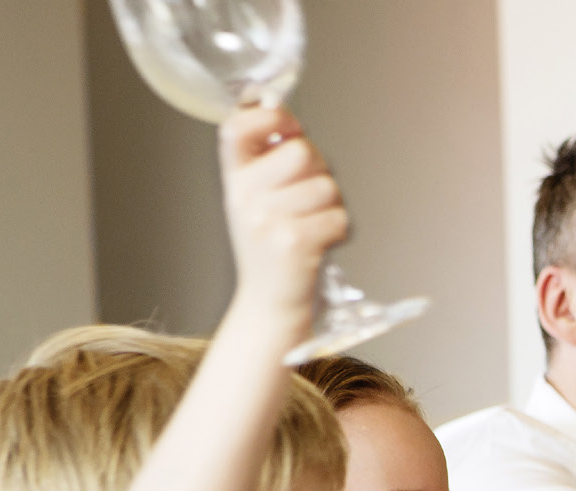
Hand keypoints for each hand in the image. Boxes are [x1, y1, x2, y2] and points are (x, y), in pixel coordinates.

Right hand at [219, 105, 345, 329]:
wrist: (270, 301)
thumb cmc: (271, 245)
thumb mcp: (255, 196)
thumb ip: (265, 154)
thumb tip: (276, 105)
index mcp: (235, 178)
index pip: (238, 126)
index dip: (272, 117)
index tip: (290, 127)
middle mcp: (245, 196)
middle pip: (301, 151)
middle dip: (320, 168)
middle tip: (311, 195)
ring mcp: (267, 221)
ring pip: (326, 185)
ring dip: (333, 203)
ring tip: (314, 222)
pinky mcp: (294, 243)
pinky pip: (339, 217)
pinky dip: (340, 229)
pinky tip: (321, 242)